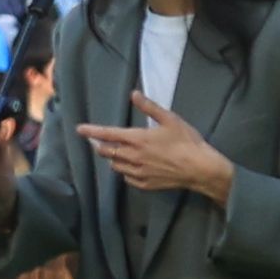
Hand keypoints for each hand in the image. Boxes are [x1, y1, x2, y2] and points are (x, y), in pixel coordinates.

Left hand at [78, 92, 237, 199]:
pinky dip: (124, 171)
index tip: (79, 129)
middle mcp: (132, 157)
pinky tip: (130, 167)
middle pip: (106, 152)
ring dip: (111, 158)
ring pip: (114, 166)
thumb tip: (134, 94)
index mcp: (137, 139)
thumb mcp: (170, 119)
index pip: (107, 134)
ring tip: (116, 152)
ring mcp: (137, 172)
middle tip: (100, 141)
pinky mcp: (144, 184)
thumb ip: (149, 107)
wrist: (200, 169)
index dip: (91, 131)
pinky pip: (126, 177)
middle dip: (100, 145)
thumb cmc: (186, 141)